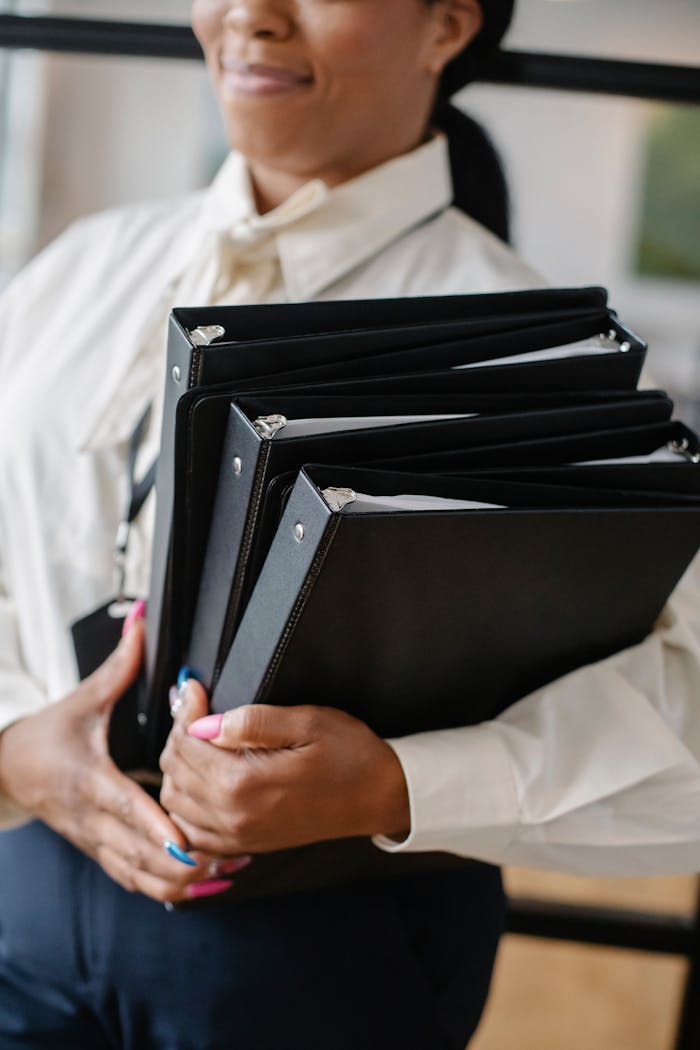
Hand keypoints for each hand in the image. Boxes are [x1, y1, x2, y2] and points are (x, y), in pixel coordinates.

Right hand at [0, 616, 246, 902]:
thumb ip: (119, 664)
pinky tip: (206, 884)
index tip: (189, 841)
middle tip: (233, 857)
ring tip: (229, 873)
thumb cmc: (47, 735)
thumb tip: (141, 619)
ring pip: (140, 877)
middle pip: (140, 854)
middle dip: (186, 863)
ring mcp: (96, 842)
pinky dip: (168, 888)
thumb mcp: (83, 699)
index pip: (126, 808)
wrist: (6, 772)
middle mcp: (94, 820)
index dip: (157, 828)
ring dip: (183, 882)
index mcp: (90, 781)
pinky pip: (135, 880)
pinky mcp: (100, 853)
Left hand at [159, 679, 410, 855]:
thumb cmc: (350, 756)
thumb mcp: (308, 722)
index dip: (185, 710)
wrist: (378, 798)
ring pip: (175, 801)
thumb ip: (253, 721)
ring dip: (179, 768)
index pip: (186, 744)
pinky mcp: (242, 845)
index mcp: (245, 784)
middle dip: (179, 734)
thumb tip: (205, 722)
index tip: (193, 689)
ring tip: (199, 739)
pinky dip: (185, 804)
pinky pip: (190, 830)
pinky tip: (201, 780)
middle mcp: (233, 816)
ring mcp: (236, 836)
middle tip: (196, 709)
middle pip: (174, 771)